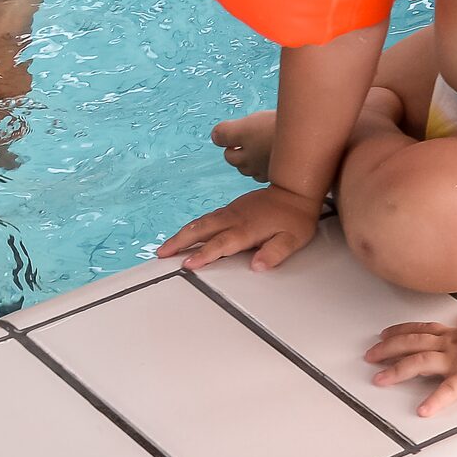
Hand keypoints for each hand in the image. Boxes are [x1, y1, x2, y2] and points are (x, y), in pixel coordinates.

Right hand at [157, 185, 320, 270]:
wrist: (295, 189)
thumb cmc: (295, 218)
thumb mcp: (292, 239)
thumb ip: (274, 253)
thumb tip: (257, 267)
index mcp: (246, 229)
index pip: (220, 244)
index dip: (203, 255)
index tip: (187, 265)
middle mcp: (234, 219)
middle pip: (200, 230)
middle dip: (179, 242)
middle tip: (162, 253)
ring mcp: (230, 212)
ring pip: (200, 222)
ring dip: (181, 234)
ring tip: (167, 246)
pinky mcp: (231, 208)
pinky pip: (206, 218)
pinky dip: (192, 227)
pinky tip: (187, 233)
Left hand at [365, 303, 456, 417]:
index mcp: (456, 335)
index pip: (421, 330)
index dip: (400, 331)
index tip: (384, 333)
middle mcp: (451, 345)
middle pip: (411, 343)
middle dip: (387, 349)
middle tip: (368, 355)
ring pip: (419, 361)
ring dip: (396, 370)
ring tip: (378, 379)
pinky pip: (449, 390)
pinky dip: (435, 400)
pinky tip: (422, 410)